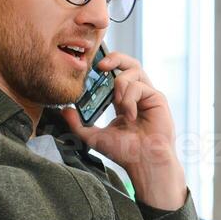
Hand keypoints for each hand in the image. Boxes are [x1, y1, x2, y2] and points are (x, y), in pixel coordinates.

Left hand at [61, 50, 185, 208]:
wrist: (144, 162)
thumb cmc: (125, 152)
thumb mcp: (94, 137)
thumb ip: (78, 124)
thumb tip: (63, 110)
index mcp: (123, 101)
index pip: (114, 75)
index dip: (104, 67)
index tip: (90, 67)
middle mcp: (136, 95)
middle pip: (129, 63)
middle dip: (115, 57)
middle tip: (100, 65)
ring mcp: (148, 95)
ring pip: (134, 70)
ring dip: (120, 83)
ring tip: (117, 102)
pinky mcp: (157, 98)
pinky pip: (139, 86)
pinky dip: (129, 99)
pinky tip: (130, 116)